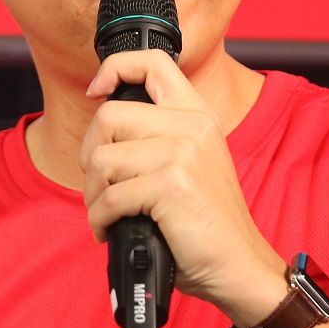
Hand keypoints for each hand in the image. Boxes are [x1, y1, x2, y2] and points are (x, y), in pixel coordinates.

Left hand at [80, 52, 286, 326]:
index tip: (96, 91)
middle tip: (99, 184)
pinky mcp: (171, 185)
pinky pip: (109, 196)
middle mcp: (192, 126)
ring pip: (102, 158)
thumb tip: (104, 132)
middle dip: (90, 154)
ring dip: (92, 193)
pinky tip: (110, 230)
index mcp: (197, 115)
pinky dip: (99, 219)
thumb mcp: (193, 164)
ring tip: (106, 213)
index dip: (115, 68)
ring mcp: (183, 153)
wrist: (239, 265)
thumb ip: (160, 138)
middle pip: (109, 115)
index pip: (153, 62)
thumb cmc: (207, 224)